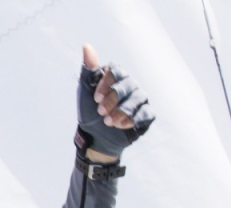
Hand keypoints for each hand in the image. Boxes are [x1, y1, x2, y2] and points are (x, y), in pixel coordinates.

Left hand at [77, 44, 153, 161]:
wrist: (94, 137)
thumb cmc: (89, 111)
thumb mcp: (85, 91)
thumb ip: (88, 70)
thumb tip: (87, 46)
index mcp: (117, 78)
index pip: (117, 72)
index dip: (106, 84)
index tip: (95, 98)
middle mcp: (131, 86)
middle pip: (127, 85)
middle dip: (112, 100)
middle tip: (101, 112)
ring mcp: (139, 100)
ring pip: (137, 99)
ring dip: (121, 112)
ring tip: (108, 122)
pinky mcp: (145, 115)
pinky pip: (145, 113)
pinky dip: (132, 120)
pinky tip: (121, 126)